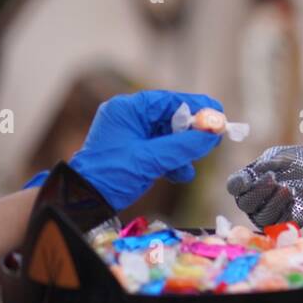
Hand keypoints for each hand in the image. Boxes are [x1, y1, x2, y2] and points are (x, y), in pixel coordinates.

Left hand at [67, 90, 223, 209]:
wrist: (83, 201)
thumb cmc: (110, 175)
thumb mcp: (151, 159)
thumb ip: (183, 146)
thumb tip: (213, 136)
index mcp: (128, 109)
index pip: (169, 101)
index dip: (197, 107)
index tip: (219, 114)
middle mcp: (129, 117)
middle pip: (171, 118)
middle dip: (190, 134)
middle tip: (212, 142)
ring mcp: (130, 134)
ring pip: (168, 136)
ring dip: (182, 151)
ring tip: (190, 166)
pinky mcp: (133, 151)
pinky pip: (159, 149)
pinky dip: (171, 160)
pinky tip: (180, 174)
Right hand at [226, 144, 302, 226]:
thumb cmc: (296, 161)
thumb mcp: (282, 156)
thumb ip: (271, 161)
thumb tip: (261, 168)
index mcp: (248, 181)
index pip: (234, 186)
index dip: (237, 184)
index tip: (246, 179)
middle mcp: (254, 200)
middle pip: (245, 203)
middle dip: (257, 191)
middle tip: (272, 178)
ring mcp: (268, 212)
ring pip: (262, 217)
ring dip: (273, 203)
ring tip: (287, 188)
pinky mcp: (285, 222)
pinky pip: (280, 224)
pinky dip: (285, 211)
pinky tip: (294, 198)